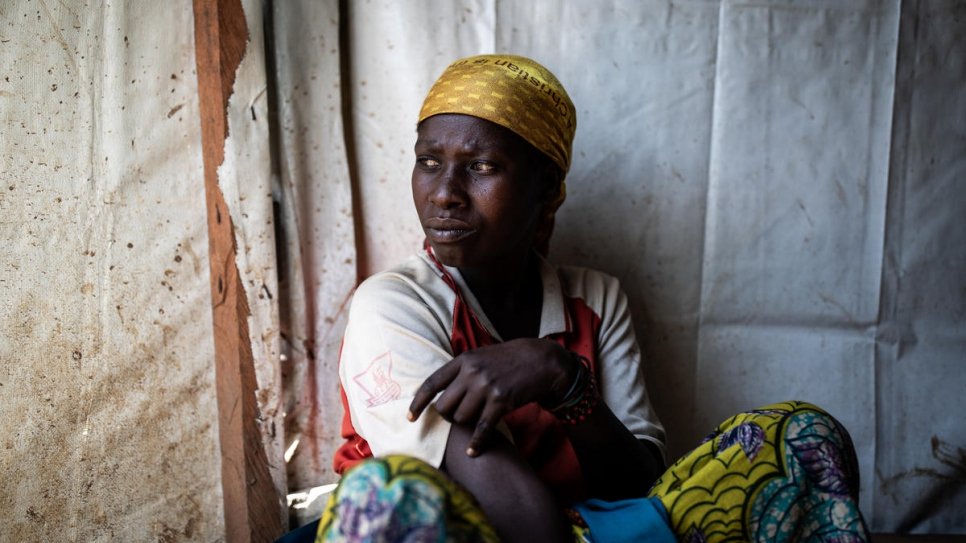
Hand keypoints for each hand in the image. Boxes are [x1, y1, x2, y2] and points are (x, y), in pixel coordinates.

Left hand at [408, 338, 575, 456]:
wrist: (542, 360)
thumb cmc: (509, 360)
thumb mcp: (481, 356)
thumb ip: (462, 371)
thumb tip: (440, 393)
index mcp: (463, 360)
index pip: (432, 384)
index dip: (418, 403)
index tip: (410, 418)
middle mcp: (472, 373)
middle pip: (444, 406)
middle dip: (448, 416)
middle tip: (458, 417)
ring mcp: (486, 387)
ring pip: (462, 418)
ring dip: (466, 424)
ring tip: (477, 419)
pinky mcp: (501, 401)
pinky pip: (482, 428)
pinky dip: (476, 442)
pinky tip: (472, 452)